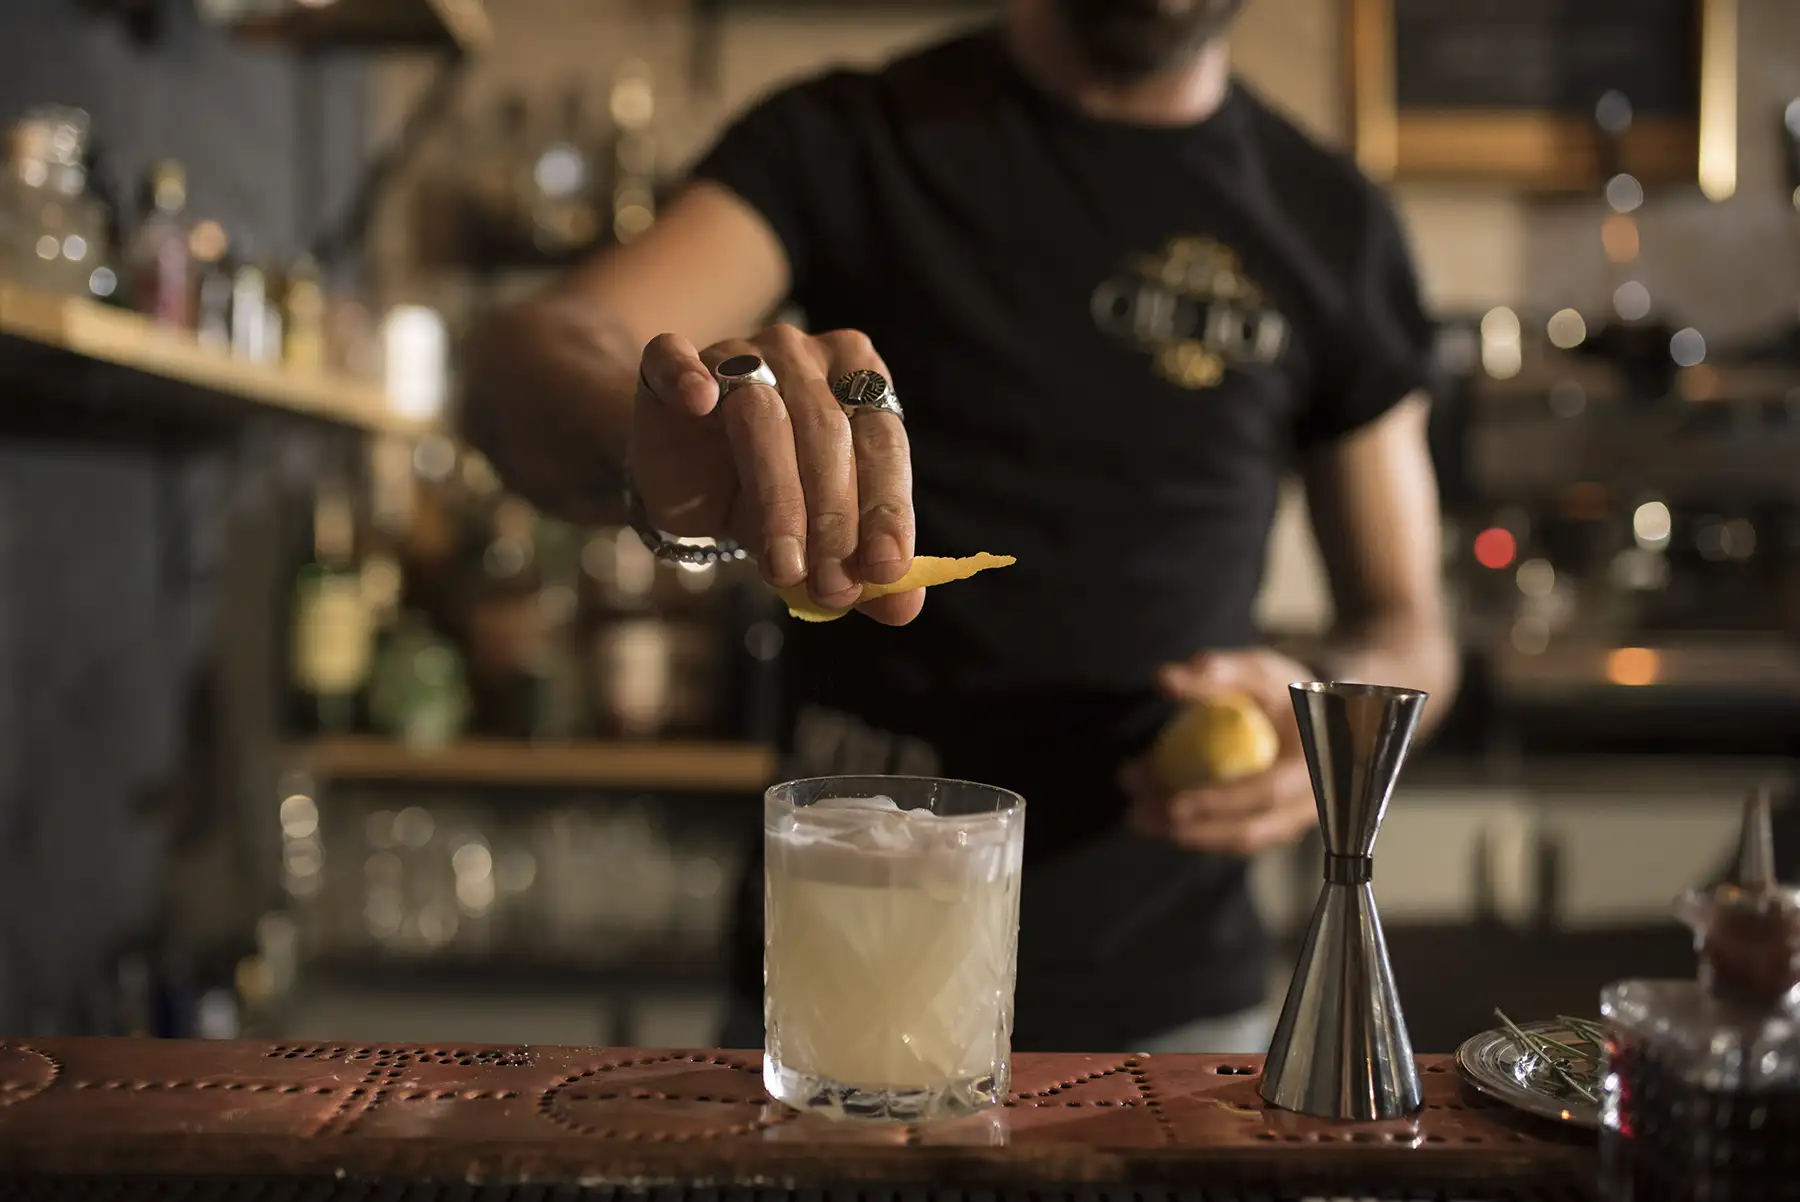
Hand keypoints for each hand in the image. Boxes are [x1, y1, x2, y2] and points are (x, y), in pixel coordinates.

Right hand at [629, 324, 920, 624]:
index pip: (884, 442)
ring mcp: (735, 351)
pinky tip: (699, 402)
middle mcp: (803, 355)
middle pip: (827, 432)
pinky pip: (675, 359)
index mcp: (858, 379)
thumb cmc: (767, 496)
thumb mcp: (818, 536)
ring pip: (762, 415)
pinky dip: (687, 376)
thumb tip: (905, 607)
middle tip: (831, 587)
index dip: (887, 508)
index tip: (886, 568)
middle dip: (832, 519)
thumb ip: (864, 566)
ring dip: (778, 497)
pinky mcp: (669, 362)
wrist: (681, 473)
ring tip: (783, 568)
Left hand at [1121, 649, 1316, 856]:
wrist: (1324, 713)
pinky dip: (1195, 829)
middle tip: (1137, 813)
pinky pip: (1234, 836)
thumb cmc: (1287, 687)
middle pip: (1249, 830)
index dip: (1218, 802)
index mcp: (1317, 764)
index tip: (1171, 803)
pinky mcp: (1275, 824)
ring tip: (1135, 816)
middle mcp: (1311, 802)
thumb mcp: (1258, 669)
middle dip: (1189, 827)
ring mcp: (1294, 819)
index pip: (1266, 793)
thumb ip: (1218, 670)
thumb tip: (1161, 679)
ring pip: (1239, 840)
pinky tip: (1156, 815)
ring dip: (1184, 834)